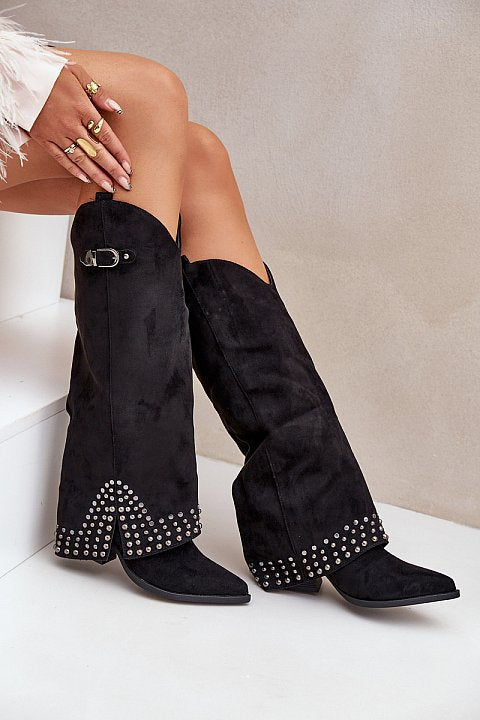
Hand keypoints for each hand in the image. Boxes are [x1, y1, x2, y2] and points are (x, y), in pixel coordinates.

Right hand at [29, 63, 131, 190]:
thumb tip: (116, 108)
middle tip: (126, 184)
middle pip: (97, 151)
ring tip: (109, 187)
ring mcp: (56, 134)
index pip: (106, 135)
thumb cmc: (50, 73)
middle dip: (113, 170)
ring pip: (81, 159)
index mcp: (82, 108)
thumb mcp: (77, 73)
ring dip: (97, 175)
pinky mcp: (43, 139)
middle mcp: (71, 124)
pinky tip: (85, 179)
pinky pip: (61, 158)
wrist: (20, 77)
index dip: (119, 153)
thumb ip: (98, 92)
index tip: (129, 166)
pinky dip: (74, 170)